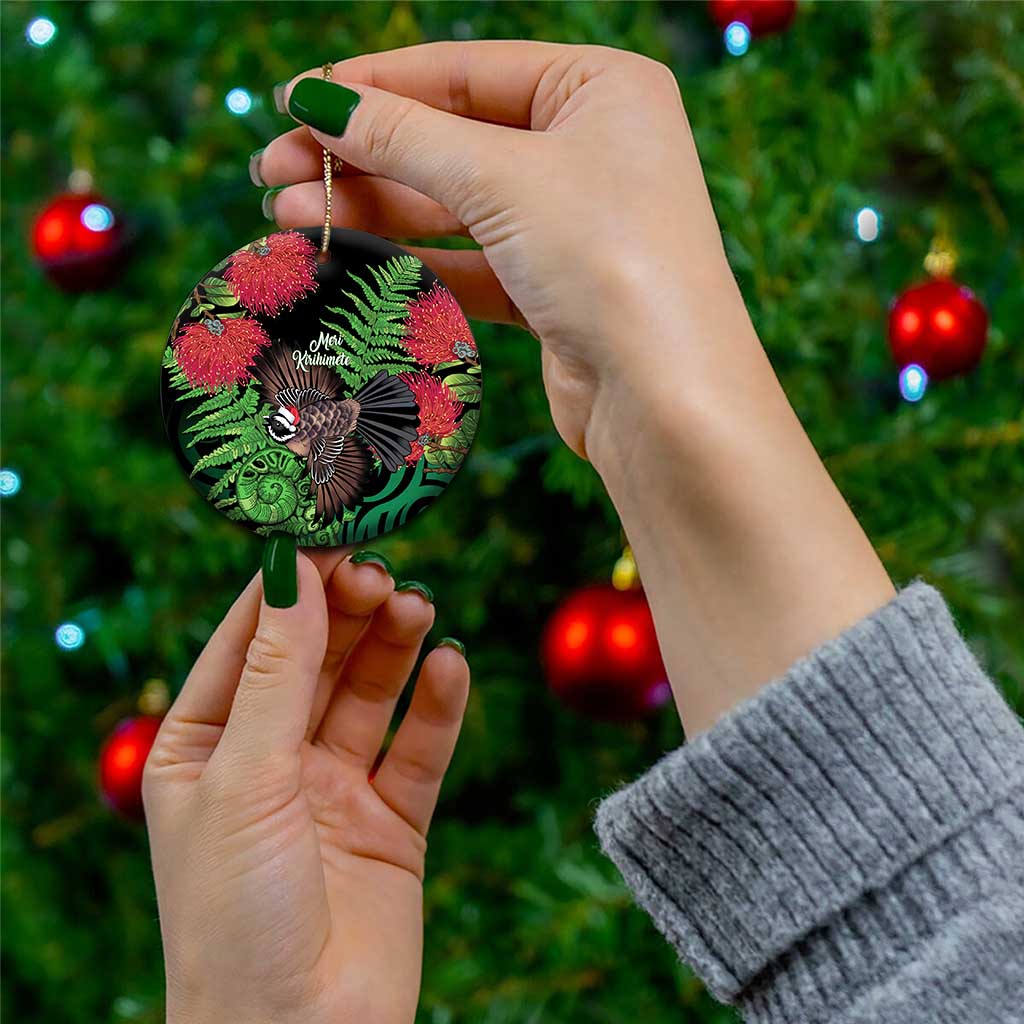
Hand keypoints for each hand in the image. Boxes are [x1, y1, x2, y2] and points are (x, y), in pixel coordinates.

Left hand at [144, 549, 468, 1023]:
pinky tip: (450, 666)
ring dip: (394, 646)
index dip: (288, 587)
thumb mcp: (245, 778)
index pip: (249, 642)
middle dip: (348, 612)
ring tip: (418, 608)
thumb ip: (277, 674)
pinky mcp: (392, 822)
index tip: (328, 532)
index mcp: (206, 747)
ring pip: (370, 694)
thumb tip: (292, 571)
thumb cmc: (235, 917)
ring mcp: (333, 790)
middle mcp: (270, 761)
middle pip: (317, 659)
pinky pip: (419, 749)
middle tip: (383, 572)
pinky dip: (438, 705)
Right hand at [258, 41, 891, 735]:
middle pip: (452, 139)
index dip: (374, 85)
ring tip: (289, 213)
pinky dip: (411, 257)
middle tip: (272, 171)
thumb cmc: (608, 259)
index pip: (465, 70)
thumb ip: (404, 137)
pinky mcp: (554, 289)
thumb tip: (315, 101)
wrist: (666, 398)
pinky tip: (346, 255)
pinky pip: (470, 259)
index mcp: (600, 88)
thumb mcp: (500, 178)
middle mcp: (591, 149)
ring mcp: (573, 223)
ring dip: (373, 208)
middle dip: (362, 155)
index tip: (294, 102)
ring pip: (454, 204)